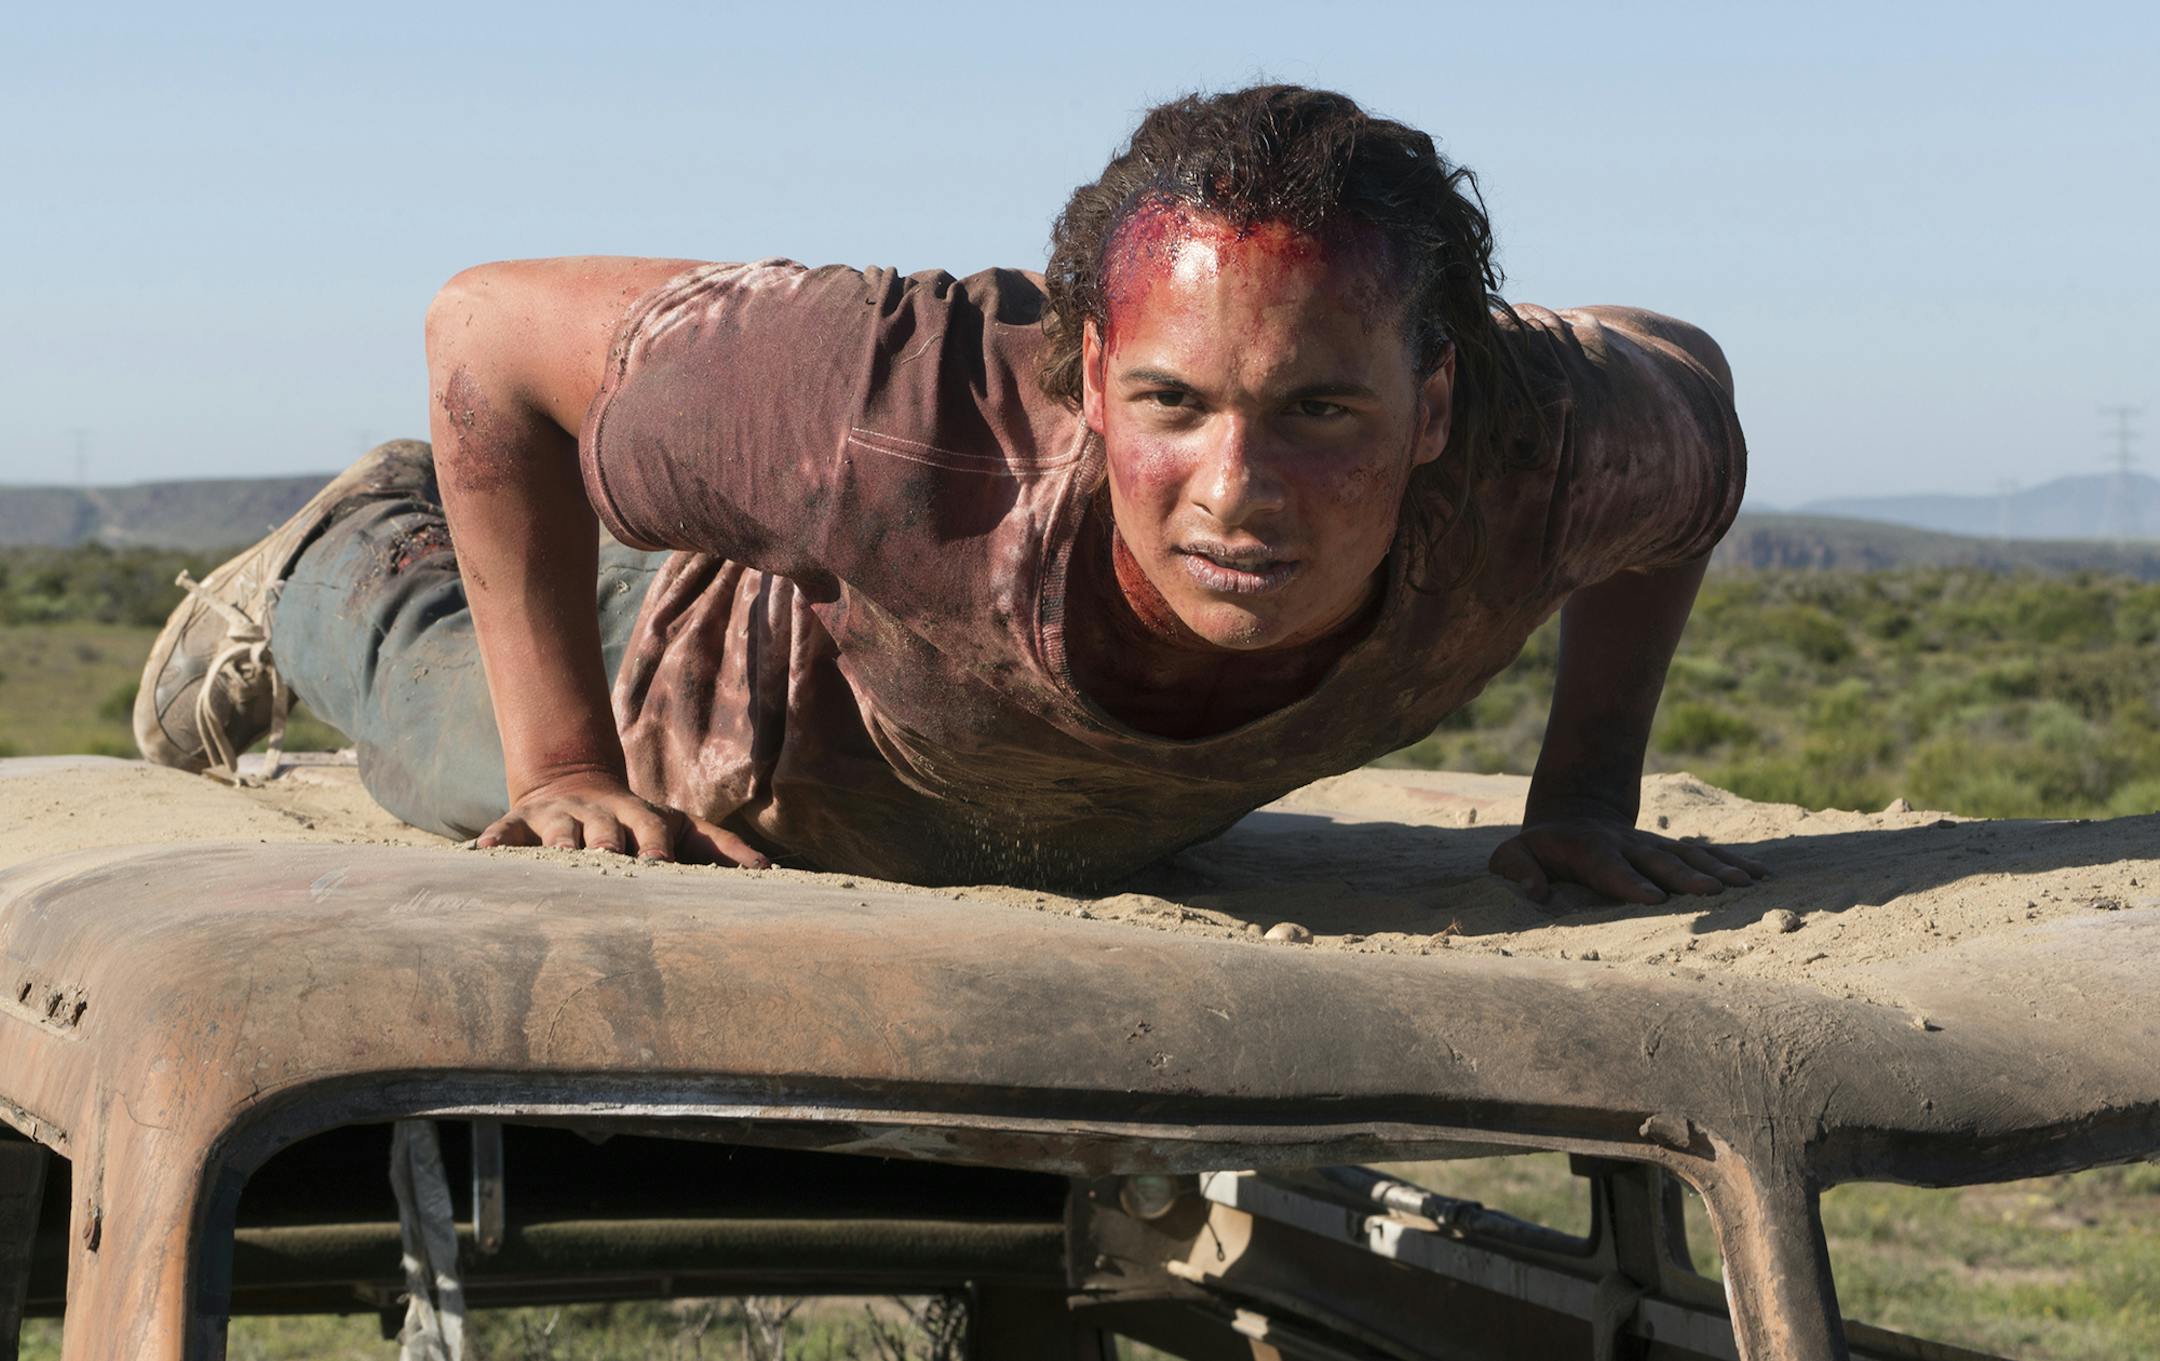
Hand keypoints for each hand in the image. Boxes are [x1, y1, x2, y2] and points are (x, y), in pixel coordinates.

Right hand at [477, 770, 770, 866]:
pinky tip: (482, 854)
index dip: (655, 846)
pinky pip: (506, 830)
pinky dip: (495, 841)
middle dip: (607, 844)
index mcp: (641, 816)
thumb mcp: (680, 828)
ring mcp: (560, 816)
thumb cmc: (640, 825)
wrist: (575, 784)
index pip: (652, 831)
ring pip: (560, 828)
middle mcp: (600, 812)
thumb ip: (721, 849)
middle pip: (606, 829)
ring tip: (558, 857)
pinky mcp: (522, 821)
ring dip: (559, 841)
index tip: (659, 867)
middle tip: (608, 862)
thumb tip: (770, 873)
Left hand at [1488, 814, 1767, 905]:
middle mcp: (1627, 846)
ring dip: (1718, 869)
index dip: (1629, 882)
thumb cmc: (1536, 849)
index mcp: (1588, 850)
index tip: (1652, 899)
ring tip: (1747, 885)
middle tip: (1711, 893)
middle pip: (1658, 861)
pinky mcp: (1672, 848)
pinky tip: (1762, 876)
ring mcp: (1653, 845)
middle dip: (1685, 877)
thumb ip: (1518, 872)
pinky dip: (1735, 862)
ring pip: (1689, 854)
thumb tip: (1534, 894)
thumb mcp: (1512, 856)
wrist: (1572, 813)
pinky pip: (1707, 853)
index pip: (1609, 867)